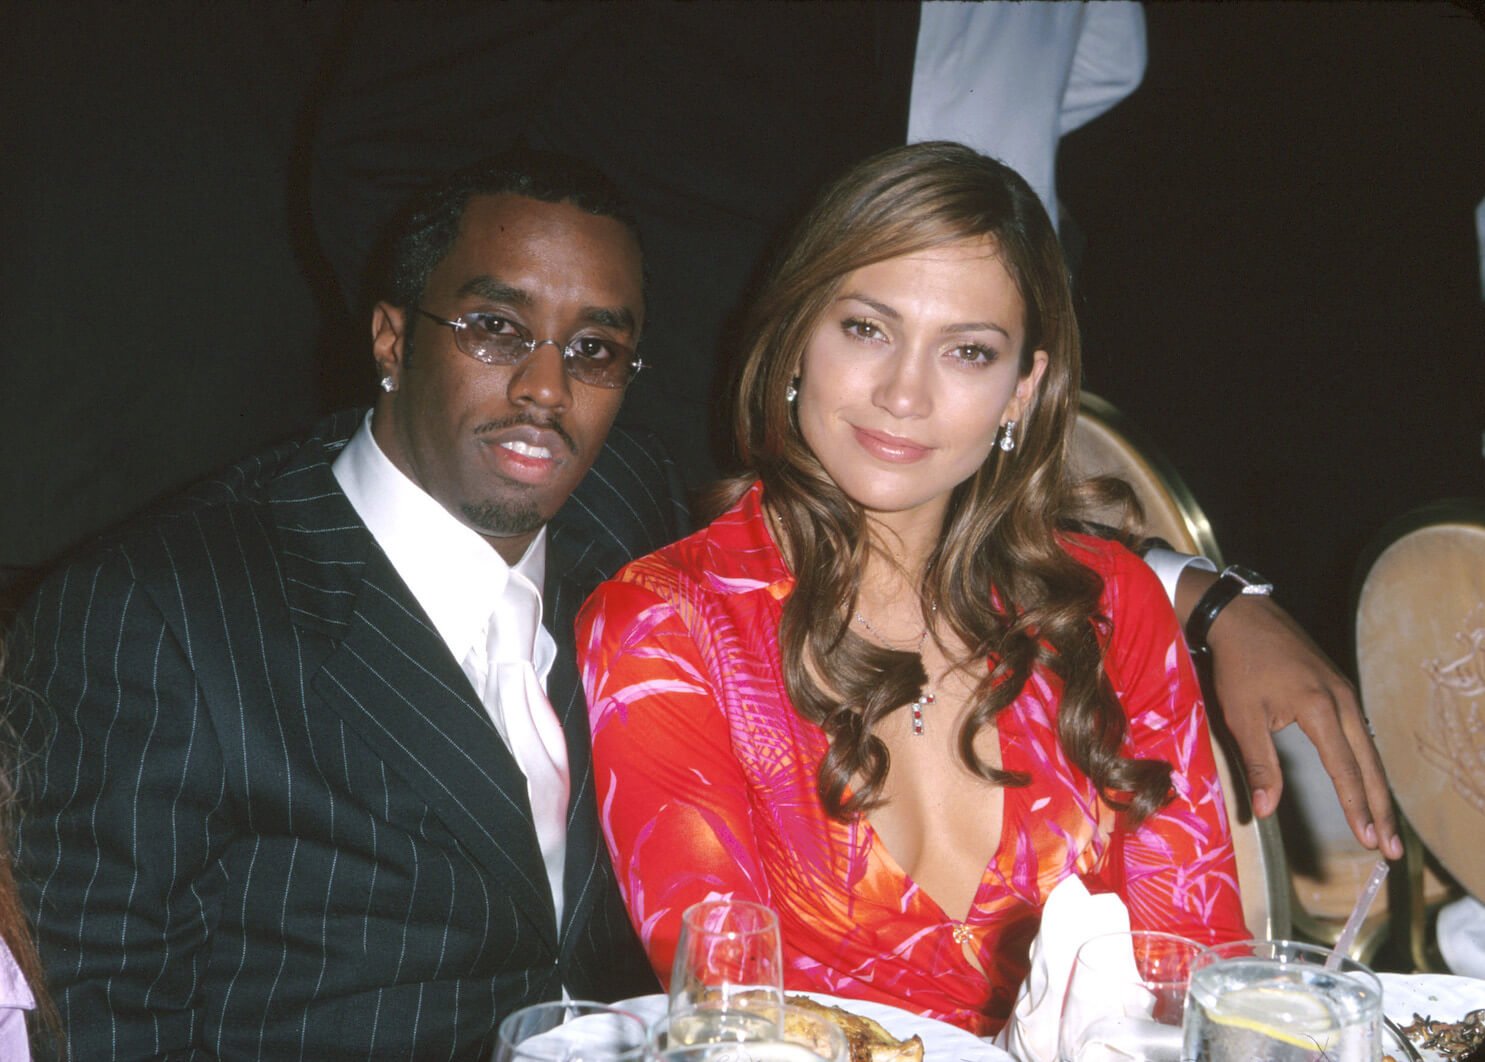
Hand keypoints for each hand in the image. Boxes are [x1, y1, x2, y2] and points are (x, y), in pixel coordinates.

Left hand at [1201, 590, 1402, 860]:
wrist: (1242, 617)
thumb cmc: (1238, 666)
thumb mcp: (1242, 716)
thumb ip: (1260, 764)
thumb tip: (1267, 809)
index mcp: (1321, 709)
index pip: (1345, 770)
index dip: (1357, 808)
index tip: (1368, 840)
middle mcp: (1343, 701)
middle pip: (1370, 764)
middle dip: (1380, 809)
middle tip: (1390, 848)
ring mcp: (1345, 692)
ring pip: (1369, 749)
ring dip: (1376, 789)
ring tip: (1384, 825)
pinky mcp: (1340, 687)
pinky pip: (1361, 733)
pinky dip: (1367, 764)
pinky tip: (1367, 783)